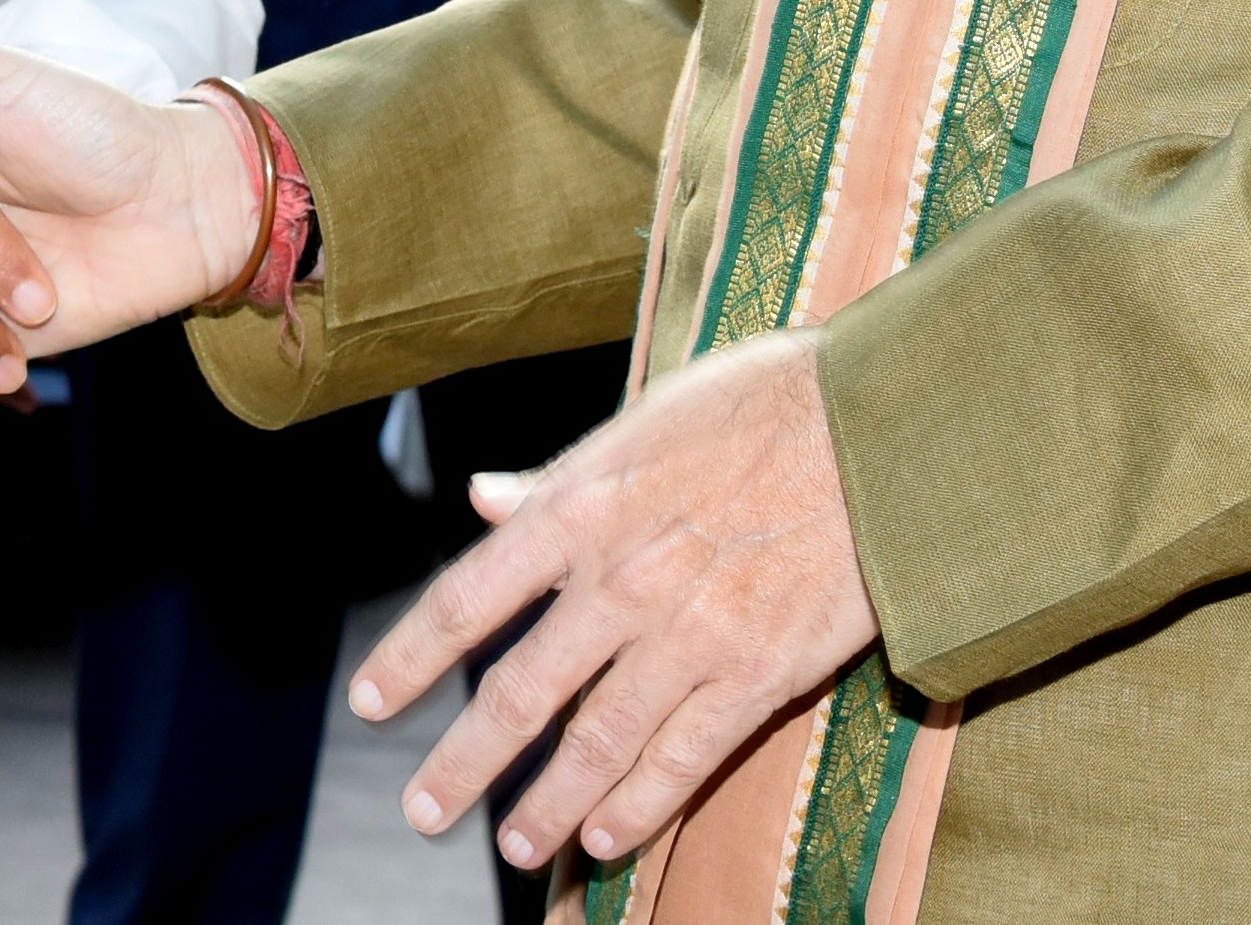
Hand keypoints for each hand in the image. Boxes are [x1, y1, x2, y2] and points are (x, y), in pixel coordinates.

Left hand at [350, 333, 875, 879]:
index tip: (371, 703)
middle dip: (463, 764)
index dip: (411, 657)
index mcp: (581, 506)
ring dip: (546, 806)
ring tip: (515, 845)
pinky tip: (604, 839)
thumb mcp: (640, 423)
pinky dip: (636, 810)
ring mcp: (689, 634)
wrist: (878, 426)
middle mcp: (620, 579)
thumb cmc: (759, 405)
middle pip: (519, 693)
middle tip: (424, 813)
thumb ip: (558, 478)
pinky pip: (681, 761)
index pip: (468, 597)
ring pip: (595, 745)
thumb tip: (484, 500)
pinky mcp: (756, 673)